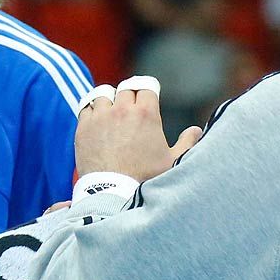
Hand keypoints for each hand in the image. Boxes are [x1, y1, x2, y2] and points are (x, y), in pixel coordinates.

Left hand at [75, 81, 201, 182]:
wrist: (113, 192)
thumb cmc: (145, 177)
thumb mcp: (172, 160)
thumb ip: (187, 142)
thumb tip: (196, 130)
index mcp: (146, 113)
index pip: (146, 86)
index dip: (148, 92)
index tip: (147, 98)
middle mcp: (122, 110)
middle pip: (125, 89)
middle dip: (130, 96)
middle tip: (131, 109)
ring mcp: (100, 117)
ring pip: (103, 95)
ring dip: (109, 101)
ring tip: (112, 113)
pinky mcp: (83, 127)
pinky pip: (86, 108)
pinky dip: (92, 111)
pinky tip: (97, 121)